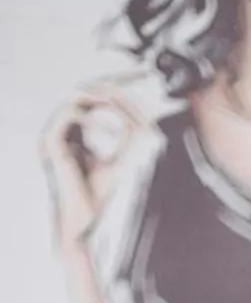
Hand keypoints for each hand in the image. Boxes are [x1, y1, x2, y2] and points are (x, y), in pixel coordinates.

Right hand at [42, 82, 152, 247]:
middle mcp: (60, 127)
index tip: (141, 77)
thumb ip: (127, 140)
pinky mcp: (51, 142)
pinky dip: (95, 119)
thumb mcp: (119, 162)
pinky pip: (71, 114)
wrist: (82, 225)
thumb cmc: (97, 198)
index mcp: (72, 131)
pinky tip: (113, 132)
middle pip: (84, 90)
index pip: (93, 99)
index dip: (115, 85)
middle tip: (138, 80)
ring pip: (76, 96)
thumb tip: (148, 120)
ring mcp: (52, 133)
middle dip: (113, 83)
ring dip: (103, 99)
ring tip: (125, 108)